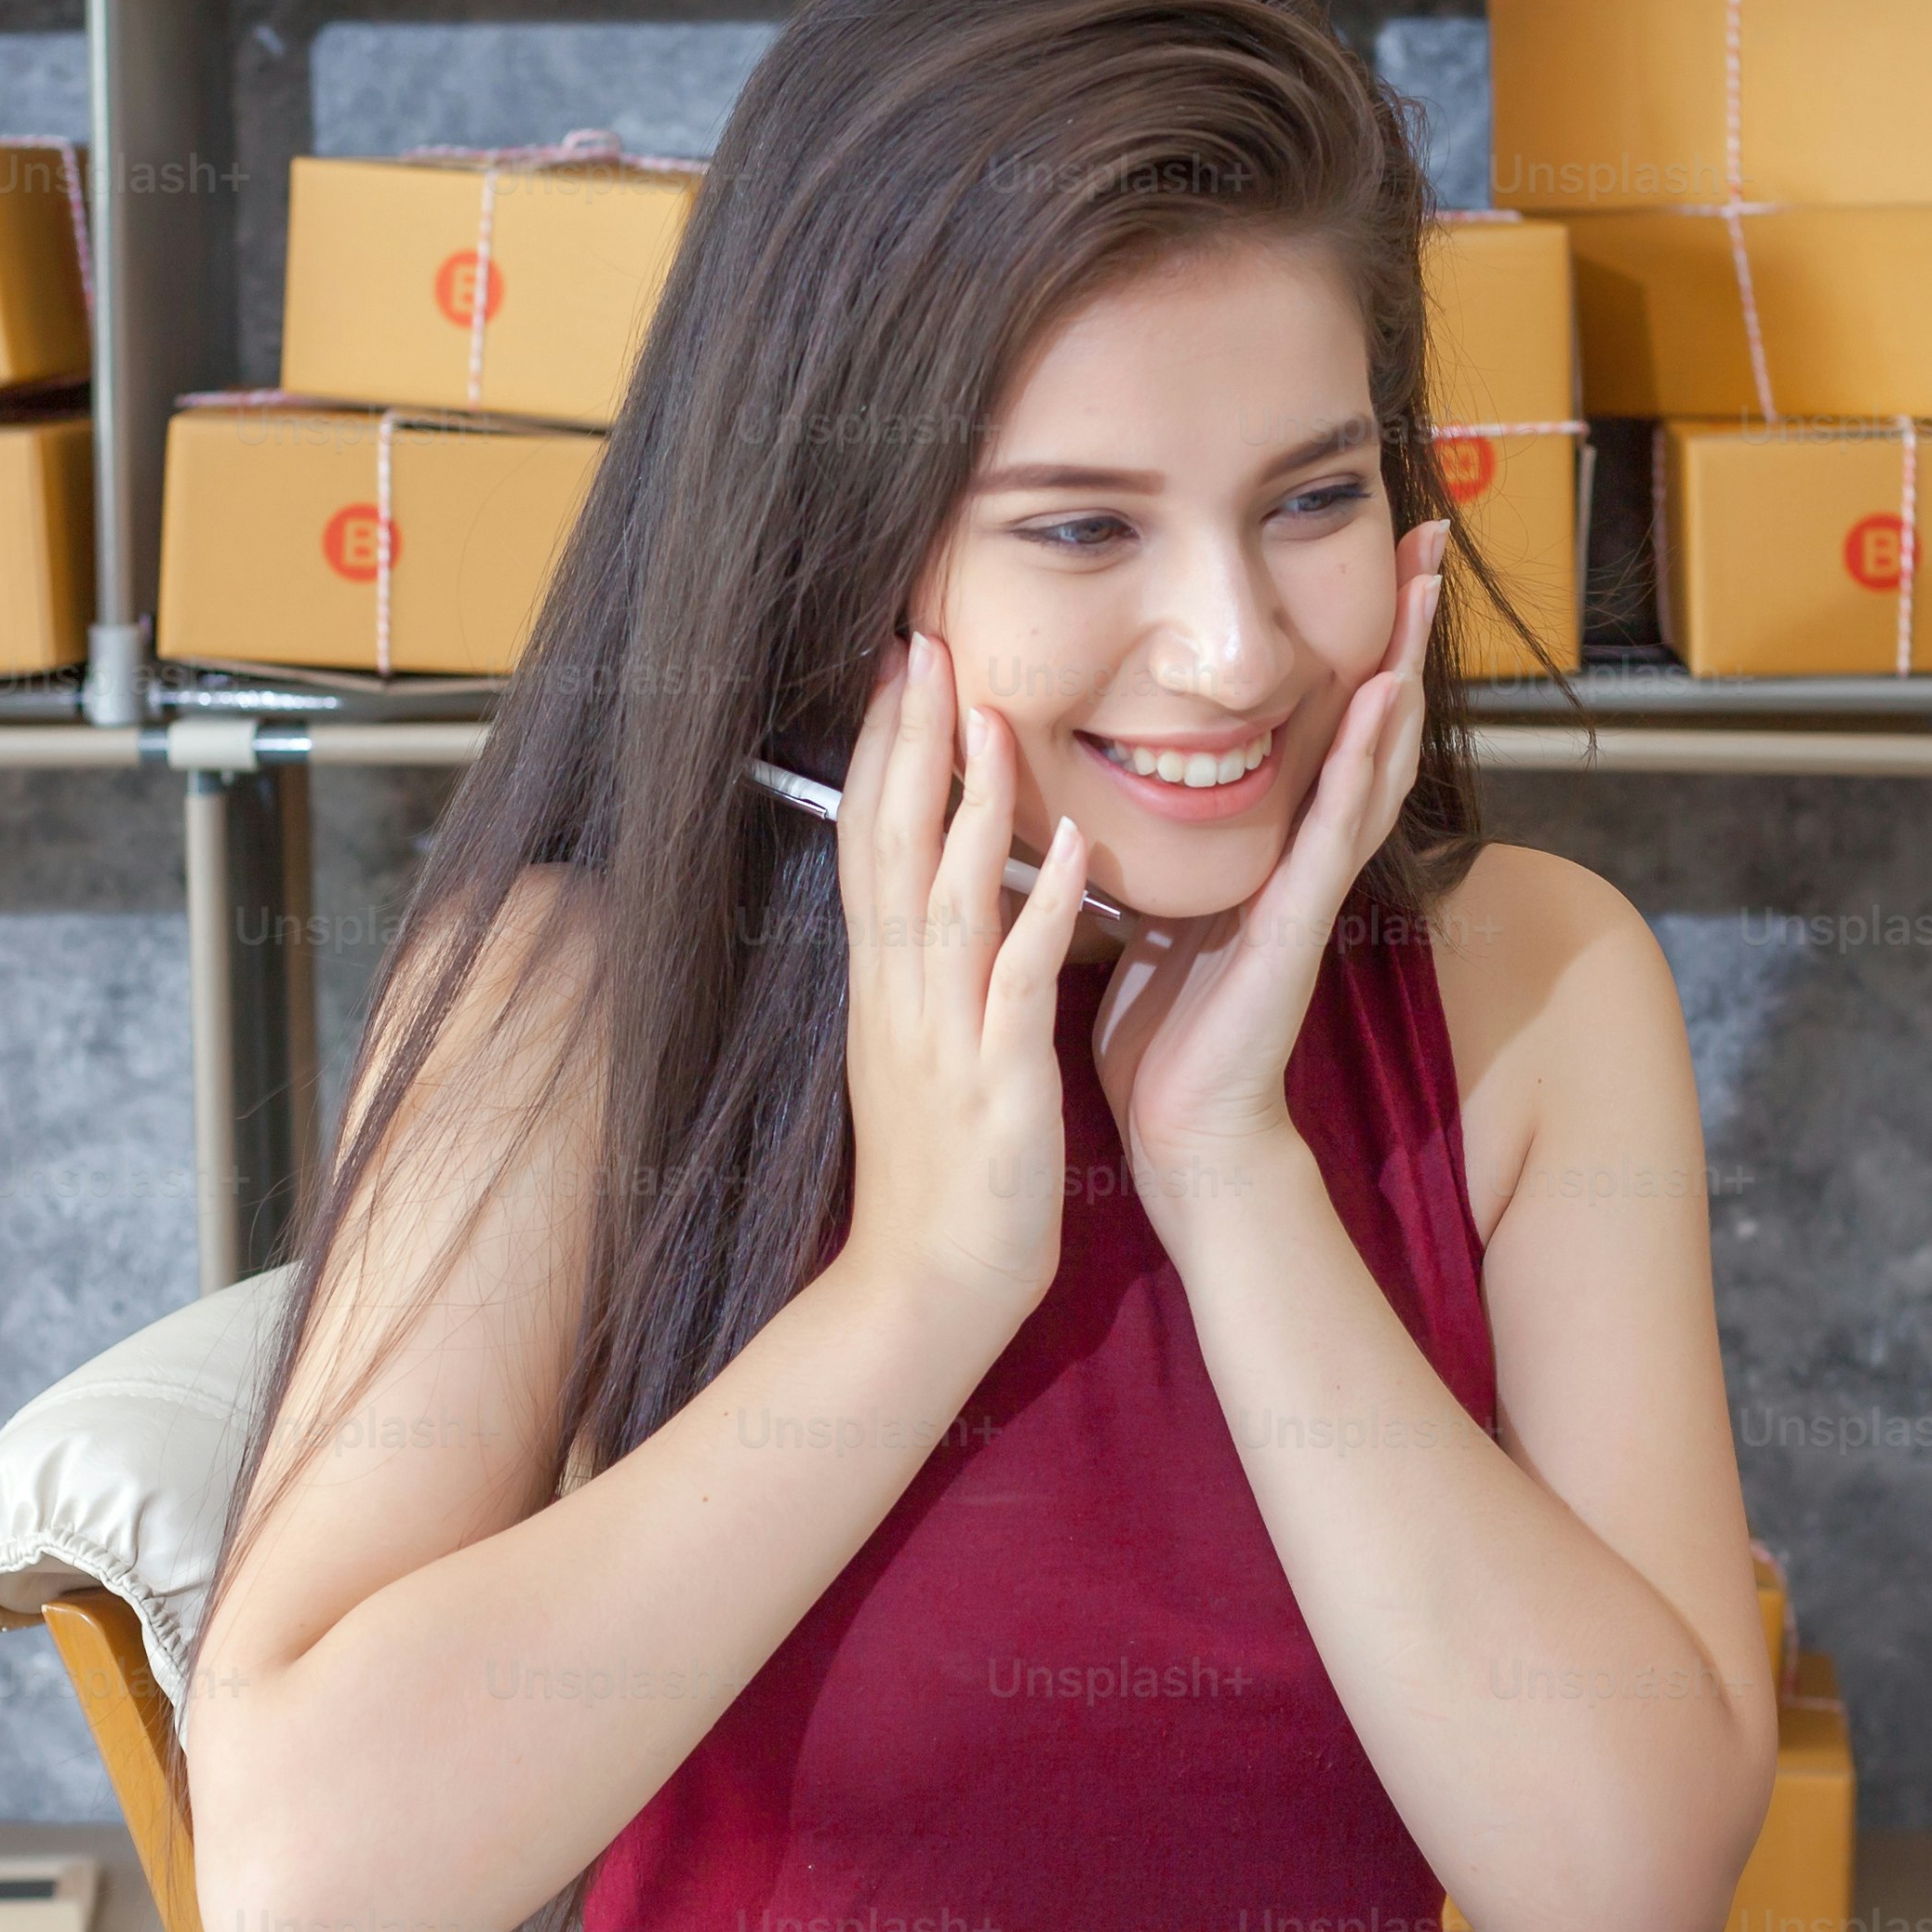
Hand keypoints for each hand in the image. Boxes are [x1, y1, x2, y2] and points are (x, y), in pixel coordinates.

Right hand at [830, 633, 1090, 1323]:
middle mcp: (901, 996)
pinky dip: (1037, 911)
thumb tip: (936, 896)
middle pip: (888, 845)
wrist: (927, 1288)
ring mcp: (943, 1036)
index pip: (869, 843)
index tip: (896, 665)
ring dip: (966, 803)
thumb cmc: (938, 1176)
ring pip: (944, 896)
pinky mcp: (996, 1084)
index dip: (881, 751)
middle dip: (906, 741)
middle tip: (921, 643)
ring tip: (987, 712)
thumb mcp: (920, 1052)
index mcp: (886, 987)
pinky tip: (1062, 849)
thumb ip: (927, 972)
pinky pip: (1015, 983)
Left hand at [1094, 524, 1446, 1216]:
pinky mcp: (1298, 929)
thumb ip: (1156, 832)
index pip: (1327, 719)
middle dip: (1401, 628)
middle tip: (1430, 537)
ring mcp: (1314, 888)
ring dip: (1399, 672)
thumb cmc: (1162, 1024)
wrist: (1180, 1131)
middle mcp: (1310, 853)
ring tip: (1421, 590)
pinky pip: (1335, 834)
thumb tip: (1115, 756)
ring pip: (1373, 761)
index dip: (1355, 638)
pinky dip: (1359, 766)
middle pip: (1373, 720)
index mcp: (1276, 842)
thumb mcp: (1154, 895)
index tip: (1370, 549)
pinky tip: (1378, 705)